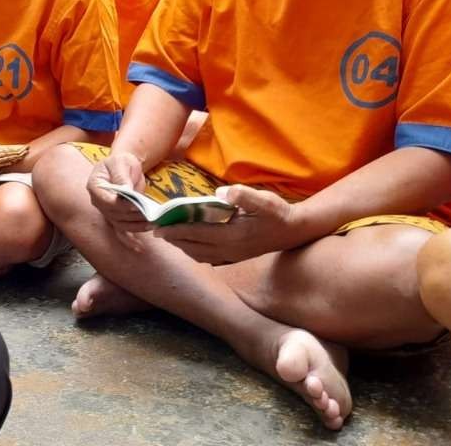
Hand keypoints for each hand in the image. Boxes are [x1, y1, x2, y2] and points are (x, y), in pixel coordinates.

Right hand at [86, 151, 153, 236]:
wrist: (125, 166)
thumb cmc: (122, 161)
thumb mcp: (121, 162)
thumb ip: (122, 176)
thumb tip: (125, 190)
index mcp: (94, 186)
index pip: (105, 200)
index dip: (120, 204)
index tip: (136, 205)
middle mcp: (98, 202)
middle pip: (114, 214)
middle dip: (132, 216)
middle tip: (149, 215)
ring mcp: (106, 212)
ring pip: (120, 224)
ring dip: (136, 226)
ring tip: (152, 223)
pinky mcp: (116, 218)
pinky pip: (120, 232)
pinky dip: (129, 240)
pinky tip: (139, 248)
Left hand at [153, 186, 311, 263]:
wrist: (295, 231)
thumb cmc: (279, 213)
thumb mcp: (265, 200)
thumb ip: (244, 196)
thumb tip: (222, 192)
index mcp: (233, 235)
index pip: (197, 233)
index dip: (177, 230)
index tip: (159, 226)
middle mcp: (230, 249)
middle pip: (194, 247)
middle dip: (174, 239)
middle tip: (155, 231)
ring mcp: (233, 255)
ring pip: (200, 255)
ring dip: (183, 247)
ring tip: (169, 237)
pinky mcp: (237, 257)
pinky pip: (210, 258)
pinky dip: (195, 253)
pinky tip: (190, 246)